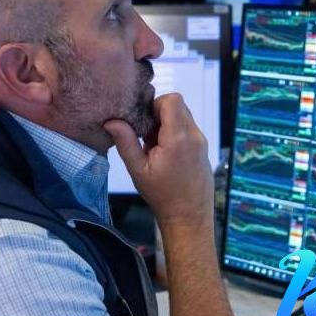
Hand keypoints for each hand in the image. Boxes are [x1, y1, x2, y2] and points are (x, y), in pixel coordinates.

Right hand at [104, 93, 213, 226]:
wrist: (189, 216)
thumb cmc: (162, 195)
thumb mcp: (138, 169)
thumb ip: (125, 142)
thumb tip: (111, 121)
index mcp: (178, 137)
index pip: (172, 99)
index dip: (156, 104)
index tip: (144, 121)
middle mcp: (194, 135)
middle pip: (178, 106)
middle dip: (159, 115)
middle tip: (147, 136)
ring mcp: (201, 141)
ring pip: (183, 116)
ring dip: (167, 124)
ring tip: (156, 147)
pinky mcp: (203, 148)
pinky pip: (188, 129)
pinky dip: (175, 133)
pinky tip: (166, 155)